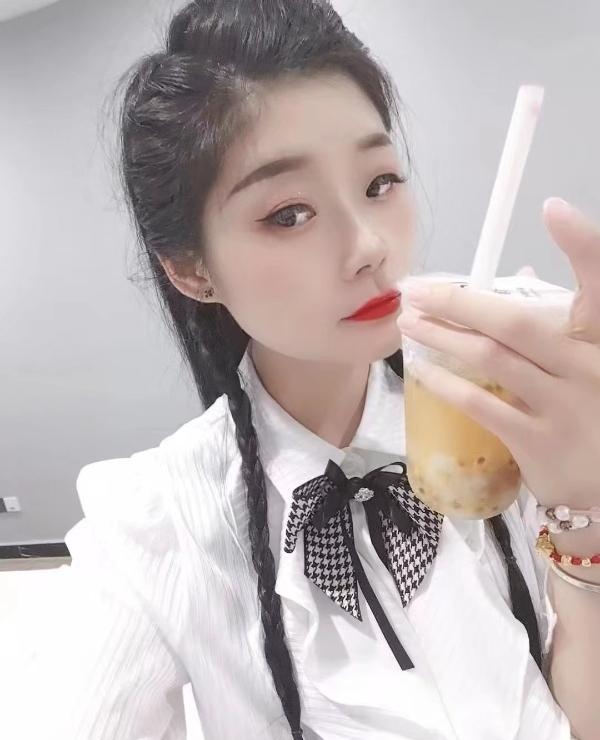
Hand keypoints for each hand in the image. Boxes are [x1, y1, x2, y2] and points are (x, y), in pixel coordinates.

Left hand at [397, 198, 599, 508]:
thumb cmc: (594, 414)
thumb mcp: (590, 363)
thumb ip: (562, 319)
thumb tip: (521, 271)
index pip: (599, 285)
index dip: (583, 245)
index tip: (551, 208)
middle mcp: (589, 367)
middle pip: (515, 321)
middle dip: (458, 301)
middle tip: (415, 290)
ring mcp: (566, 406)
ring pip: (490, 358)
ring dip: (440, 337)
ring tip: (406, 323)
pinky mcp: (539, 442)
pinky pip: (480, 404)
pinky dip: (446, 385)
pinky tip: (421, 373)